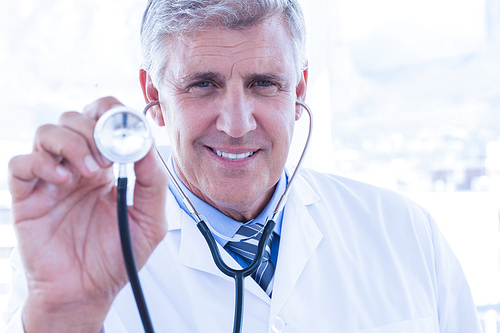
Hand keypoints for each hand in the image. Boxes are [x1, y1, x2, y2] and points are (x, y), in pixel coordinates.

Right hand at [8, 97, 167, 331]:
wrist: (86, 292)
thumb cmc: (116, 257)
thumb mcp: (150, 220)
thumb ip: (153, 182)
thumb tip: (146, 145)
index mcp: (107, 167)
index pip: (104, 120)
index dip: (113, 113)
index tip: (126, 125)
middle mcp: (77, 166)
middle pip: (75, 119)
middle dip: (93, 130)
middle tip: (106, 159)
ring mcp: (51, 178)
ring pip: (47, 132)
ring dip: (71, 143)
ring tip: (88, 172)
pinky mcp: (27, 195)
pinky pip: (21, 162)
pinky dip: (41, 163)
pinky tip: (62, 180)